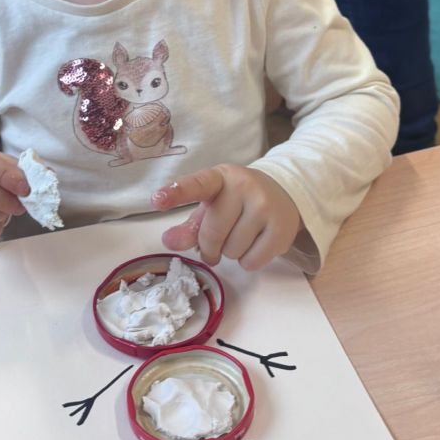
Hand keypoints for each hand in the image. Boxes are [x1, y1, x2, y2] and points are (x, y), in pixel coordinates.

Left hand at [152, 164, 301, 271]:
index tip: (157, 200)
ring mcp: (265, 206)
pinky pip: (251, 261)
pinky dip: (248, 261)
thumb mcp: (212, 206)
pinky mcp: (281, 228)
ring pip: (232, 251)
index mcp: (220, 177)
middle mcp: (244, 186)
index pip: (197, 185)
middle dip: (209, 248)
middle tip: (214, 247)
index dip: (177, 193)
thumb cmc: (238, 203)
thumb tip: (168, 241)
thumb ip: (189, 226)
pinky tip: (256, 244)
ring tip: (241, 237)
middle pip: (212, 233)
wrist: (283, 194)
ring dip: (231, 253)